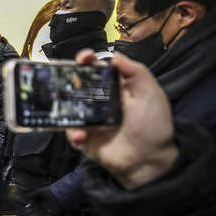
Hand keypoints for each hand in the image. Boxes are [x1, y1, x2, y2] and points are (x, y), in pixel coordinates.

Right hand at [23, 186, 65, 215]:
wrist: (59, 194)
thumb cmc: (49, 192)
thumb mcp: (39, 192)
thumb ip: (33, 194)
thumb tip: (28, 196)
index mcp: (44, 198)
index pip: (36, 203)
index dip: (31, 206)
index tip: (26, 208)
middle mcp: (47, 204)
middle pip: (38, 208)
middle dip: (32, 211)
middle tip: (26, 213)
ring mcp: (51, 209)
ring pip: (42, 213)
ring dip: (36, 215)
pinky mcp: (55, 213)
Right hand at [66, 50, 178, 189]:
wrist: (148, 160)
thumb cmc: (152, 126)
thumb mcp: (150, 94)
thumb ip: (136, 72)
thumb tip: (113, 55)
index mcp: (115, 88)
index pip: (97, 69)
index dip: (88, 60)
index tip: (83, 57)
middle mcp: (99, 101)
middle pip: (78, 84)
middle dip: (68, 78)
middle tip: (63, 76)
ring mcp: (89, 120)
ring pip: (68, 107)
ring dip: (64, 105)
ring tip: (69, 108)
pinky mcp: (83, 138)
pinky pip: (70, 132)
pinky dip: (72, 132)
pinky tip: (81, 135)